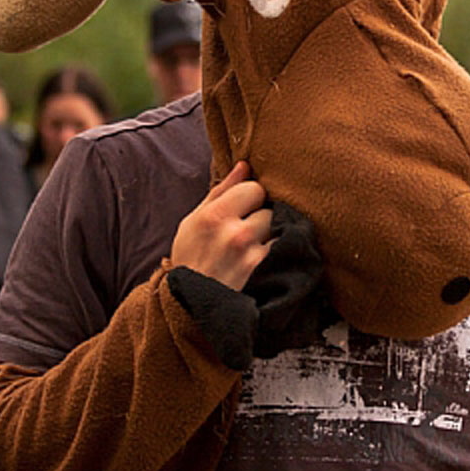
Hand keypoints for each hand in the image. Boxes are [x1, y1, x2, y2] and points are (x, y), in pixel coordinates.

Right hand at [170, 161, 272, 290]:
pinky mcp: (263, 272)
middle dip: (261, 216)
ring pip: (278, 228)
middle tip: (247, 228)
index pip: (255, 188)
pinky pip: (282, 249)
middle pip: (269, 208)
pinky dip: (276, 251)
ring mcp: (252, 254)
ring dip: (270, 234)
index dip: (251, 197)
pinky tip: (261, 258)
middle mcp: (235, 233)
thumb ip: (222, 190)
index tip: (243, 208)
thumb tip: (244, 165)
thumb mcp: (194, 220)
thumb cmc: (190, 257)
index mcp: (214, 215)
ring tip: (253, 245)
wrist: (187, 305)